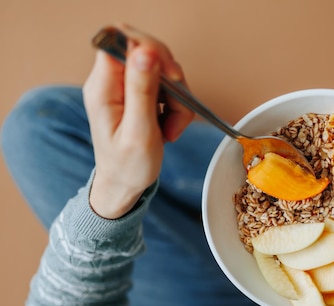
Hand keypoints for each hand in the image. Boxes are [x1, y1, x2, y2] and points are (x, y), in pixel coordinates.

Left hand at [83, 24, 193, 218]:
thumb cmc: (129, 166)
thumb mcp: (139, 132)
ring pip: (162, 70)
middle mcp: (110, 80)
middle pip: (148, 52)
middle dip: (172, 79)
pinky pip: (165, 84)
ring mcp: (124, 86)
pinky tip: (171, 125)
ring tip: (173, 127)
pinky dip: (177, 104)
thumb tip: (144, 52)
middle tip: (178, 107)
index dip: (151, 50)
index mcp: (103, 87)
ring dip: (178, 98)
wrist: (123, 185)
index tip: (170, 76)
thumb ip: (142, 91)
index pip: (123, 41)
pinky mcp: (137, 93)